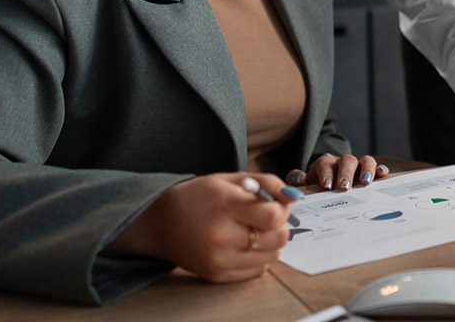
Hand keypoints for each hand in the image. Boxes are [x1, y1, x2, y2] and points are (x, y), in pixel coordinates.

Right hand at [109, 173, 294, 281]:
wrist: (161, 222)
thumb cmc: (199, 197)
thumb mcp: (231, 178)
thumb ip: (268, 183)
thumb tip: (293, 197)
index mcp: (224, 205)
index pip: (273, 216)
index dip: (282, 209)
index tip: (275, 205)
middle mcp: (220, 235)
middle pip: (277, 238)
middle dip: (279, 226)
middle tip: (266, 218)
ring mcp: (218, 259)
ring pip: (271, 256)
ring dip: (271, 243)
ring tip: (254, 230)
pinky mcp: (216, 275)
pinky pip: (257, 271)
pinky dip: (259, 258)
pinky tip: (246, 244)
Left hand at [286, 154, 387, 190]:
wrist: (326, 184)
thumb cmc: (316, 186)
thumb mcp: (304, 184)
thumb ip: (297, 180)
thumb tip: (298, 179)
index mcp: (325, 164)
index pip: (325, 164)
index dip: (326, 174)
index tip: (326, 186)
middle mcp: (342, 162)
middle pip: (347, 160)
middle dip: (346, 173)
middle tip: (344, 187)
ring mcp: (357, 166)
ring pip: (364, 160)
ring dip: (366, 169)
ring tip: (365, 183)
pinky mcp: (369, 172)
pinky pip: (376, 167)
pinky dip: (379, 169)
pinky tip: (382, 174)